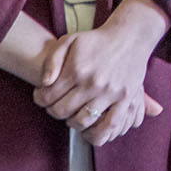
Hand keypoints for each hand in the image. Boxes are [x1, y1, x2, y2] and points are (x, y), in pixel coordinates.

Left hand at [34, 0, 170, 144]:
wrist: (130, 37)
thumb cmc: (97, 40)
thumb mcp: (70, 40)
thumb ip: (52, 61)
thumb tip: (44, 84)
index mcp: (77, 70)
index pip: (47, 97)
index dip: (40, 99)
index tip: (43, 97)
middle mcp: (93, 83)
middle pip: (62, 111)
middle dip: (54, 111)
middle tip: (58, 106)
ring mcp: (111, 93)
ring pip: (83, 121)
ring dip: (73, 124)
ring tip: (73, 116)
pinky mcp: (126, 99)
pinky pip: (110, 125)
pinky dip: (97, 134)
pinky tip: (91, 130)